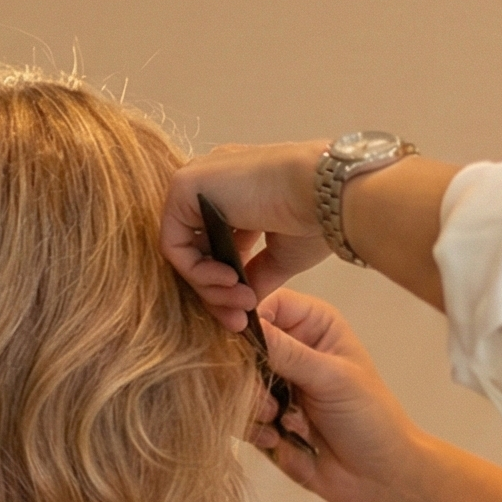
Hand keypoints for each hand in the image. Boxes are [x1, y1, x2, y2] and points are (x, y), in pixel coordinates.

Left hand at [161, 141, 328, 327]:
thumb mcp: (282, 255)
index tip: (246, 312)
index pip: (215, 245)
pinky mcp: (184, 186)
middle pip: (197, 252)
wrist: (328, 193)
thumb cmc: (314, 217)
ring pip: (184, 252)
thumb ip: (256, 274)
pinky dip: (197, 272)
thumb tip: (243, 301)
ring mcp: (196, 183)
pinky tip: (230, 280)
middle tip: (239, 319)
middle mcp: (213, 185)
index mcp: (236, 193)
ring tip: (242, 302)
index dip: (227, 285)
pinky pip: (174, 244)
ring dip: (210, 288)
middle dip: (217, 293)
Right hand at [248, 291, 501, 501]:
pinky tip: (281, 440)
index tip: (234, 339)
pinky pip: (238, 416)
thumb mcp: (332, 378)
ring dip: (252, 405)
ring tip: (279, 422)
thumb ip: (286, 351)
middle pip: (240, 345)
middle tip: (268, 400)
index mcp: (312, 324)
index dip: (243, 318)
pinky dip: (254, 429)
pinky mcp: (263, 419)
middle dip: (248, 374)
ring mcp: (274, 385)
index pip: (263, 304)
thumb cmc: (370, 418)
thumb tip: (238, 324)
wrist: (379, 478)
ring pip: (235, 383)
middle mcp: (289, 349)